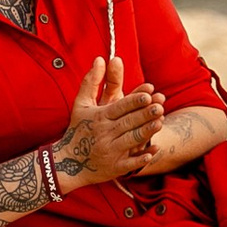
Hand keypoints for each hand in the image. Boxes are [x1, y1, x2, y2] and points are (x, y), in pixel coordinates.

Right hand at [52, 57, 162, 188]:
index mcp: (98, 118)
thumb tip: (100, 58)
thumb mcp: (81, 104)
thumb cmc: (78, 129)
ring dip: (146, 132)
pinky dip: (142, 157)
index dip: (133, 101)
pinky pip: (130, 163)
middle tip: (160, 106)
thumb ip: (92, 81)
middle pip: (128, 122)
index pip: (119, 107)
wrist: (67, 162)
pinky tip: (154, 150)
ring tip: (160, 123)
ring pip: (131, 140)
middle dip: (144, 115)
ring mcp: (110, 152)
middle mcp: (104, 134)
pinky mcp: (114, 168)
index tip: (148, 93)